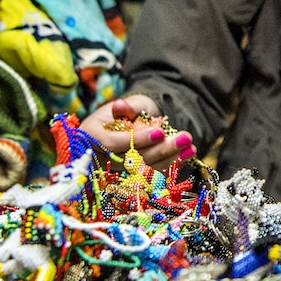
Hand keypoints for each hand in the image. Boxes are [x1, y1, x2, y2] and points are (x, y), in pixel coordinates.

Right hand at [77, 94, 195, 169]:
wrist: (136, 122)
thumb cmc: (130, 109)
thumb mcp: (129, 103)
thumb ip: (127, 108)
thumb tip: (120, 106)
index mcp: (91, 135)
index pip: (112, 142)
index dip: (136, 139)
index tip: (159, 132)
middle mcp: (100, 157)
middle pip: (130, 159)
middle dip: (160, 149)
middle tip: (184, 138)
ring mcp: (116, 170)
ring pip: (143, 169)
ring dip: (169, 158)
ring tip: (189, 146)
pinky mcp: (132, 177)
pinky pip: (151, 174)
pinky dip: (171, 164)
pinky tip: (187, 154)